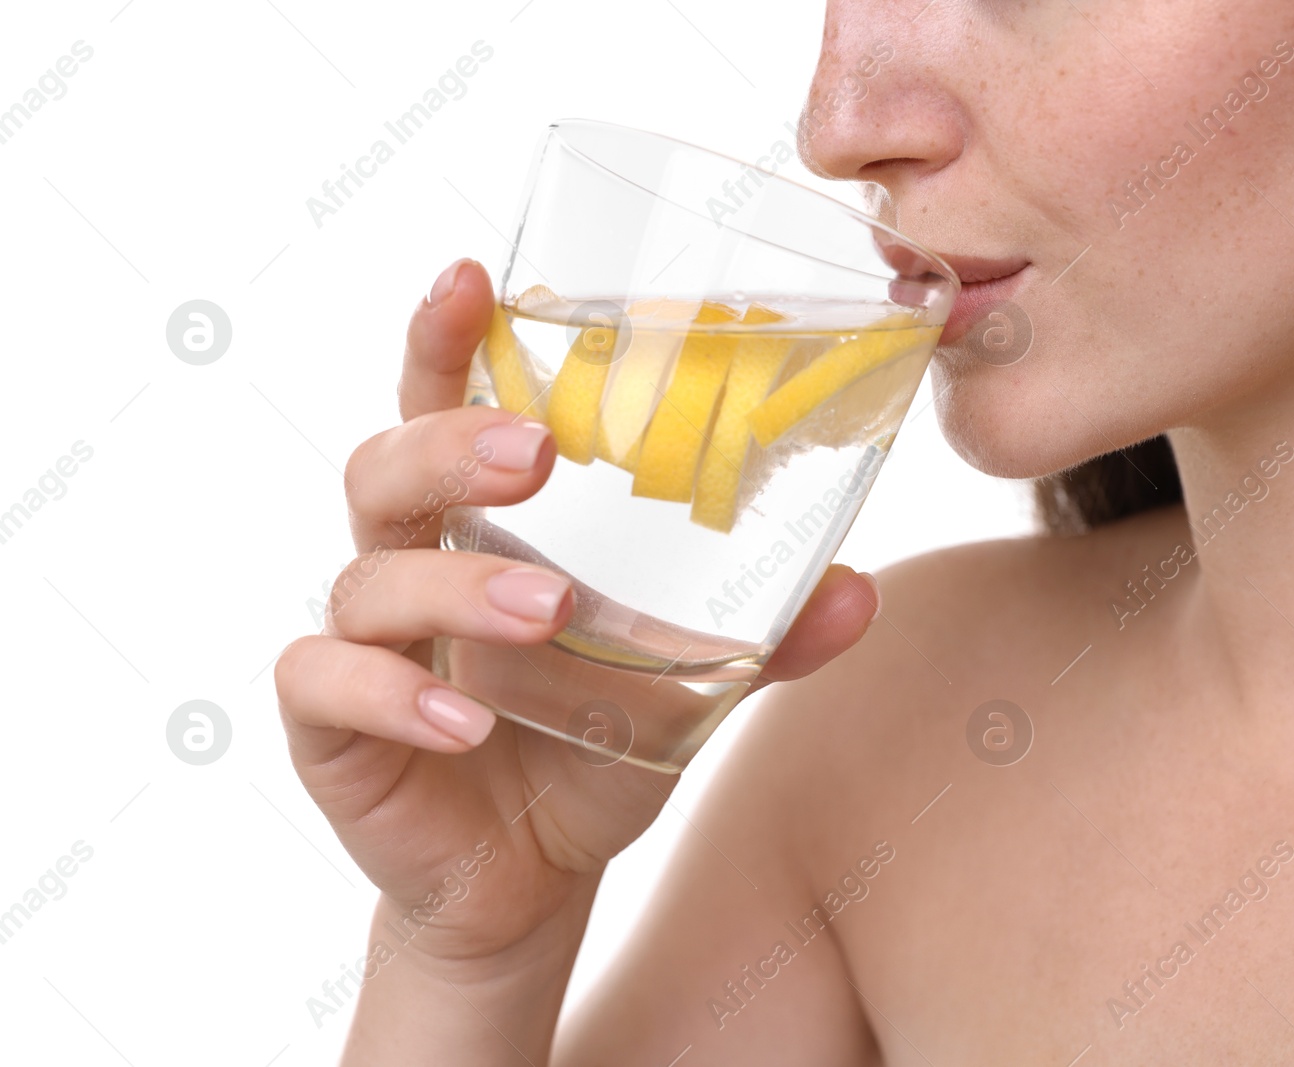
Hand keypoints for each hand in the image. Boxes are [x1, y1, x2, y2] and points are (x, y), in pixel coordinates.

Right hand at [274, 258, 880, 964]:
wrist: (531, 877)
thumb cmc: (593, 748)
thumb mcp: (686, 688)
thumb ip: (761, 640)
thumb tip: (858, 591)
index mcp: (483, 526)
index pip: (443, 404)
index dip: (444, 337)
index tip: (472, 274)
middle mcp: (410, 564)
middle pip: (387, 465)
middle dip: (450, 442)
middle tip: (535, 452)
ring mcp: (363, 644)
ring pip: (370, 575)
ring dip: (458, 586)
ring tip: (548, 607)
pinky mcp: (332, 728)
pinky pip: (327, 686)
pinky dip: (394, 695)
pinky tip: (467, 723)